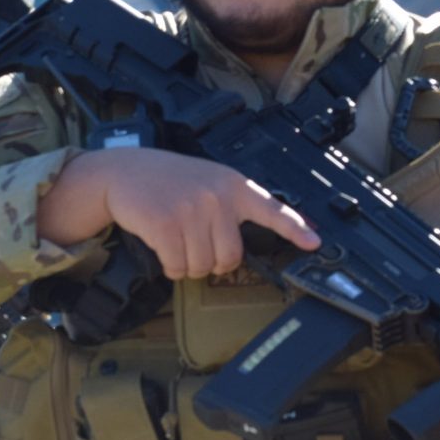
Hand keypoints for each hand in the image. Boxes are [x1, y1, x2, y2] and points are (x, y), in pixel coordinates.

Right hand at [42, 148, 319, 279]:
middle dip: (211, 261)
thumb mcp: (210, 182)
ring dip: (187, 264)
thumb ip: (236, 206)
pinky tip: (162, 245)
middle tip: (195, 242)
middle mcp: (217, 196)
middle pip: (230, 258)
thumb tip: (268, 233)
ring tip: (176, 238)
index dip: (295, 228)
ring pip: (202, 266)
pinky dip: (169, 266)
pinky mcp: (166, 223)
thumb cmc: (171, 182)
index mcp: (233, 186)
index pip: (272, 208)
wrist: (125, 172)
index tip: (314, 241)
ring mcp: (191, 209)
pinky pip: (177, 267)